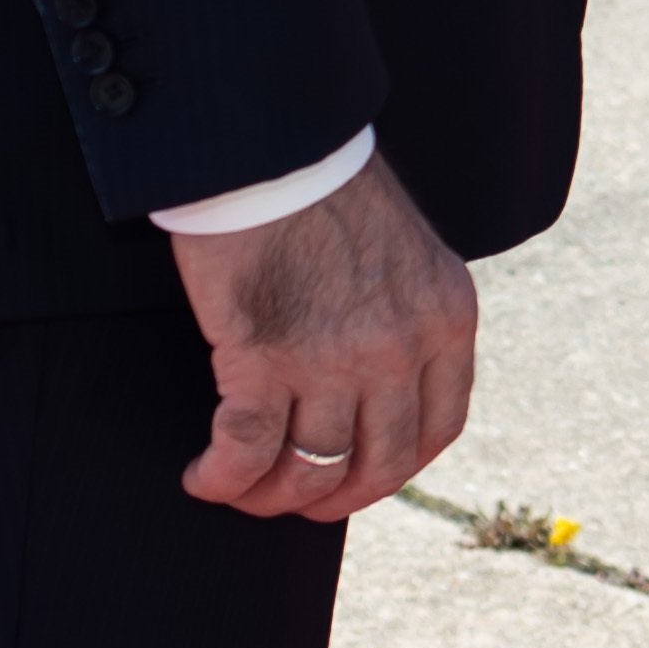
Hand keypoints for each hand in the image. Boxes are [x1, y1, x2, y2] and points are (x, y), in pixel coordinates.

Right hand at [169, 150, 478, 518]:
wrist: (274, 147)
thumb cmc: (325, 190)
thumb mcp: (404, 254)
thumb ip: (407, 317)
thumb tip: (382, 387)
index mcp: (446, 318)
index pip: (439, 428)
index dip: (395, 469)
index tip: (359, 479)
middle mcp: (402, 347)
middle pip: (380, 465)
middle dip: (334, 497)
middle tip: (294, 500)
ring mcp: (336, 359)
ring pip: (312, 469)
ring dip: (270, 495)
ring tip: (238, 489)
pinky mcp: (265, 359)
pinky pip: (246, 452)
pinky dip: (222, 477)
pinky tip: (202, 476)